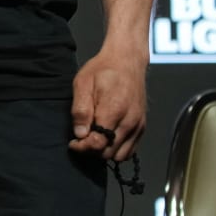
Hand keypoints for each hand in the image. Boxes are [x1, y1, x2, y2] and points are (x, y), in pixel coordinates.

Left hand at [70, 45, 147, 160]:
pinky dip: (117, 149)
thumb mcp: (83, 83)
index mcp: (114, 110)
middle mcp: (129, 121)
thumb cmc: (104, 69)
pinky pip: (130, 150)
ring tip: (94, 138)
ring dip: (104, 152)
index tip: (73, 142)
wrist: (127, 60)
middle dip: (92, 150)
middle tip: (81, 139)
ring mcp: (138, 125)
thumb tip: (80, 133)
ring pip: (120, 155)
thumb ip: (81, 110)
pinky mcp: (142, 127)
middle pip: (108, 153)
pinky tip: (106, 137)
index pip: (99, 143)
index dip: (83, 147)